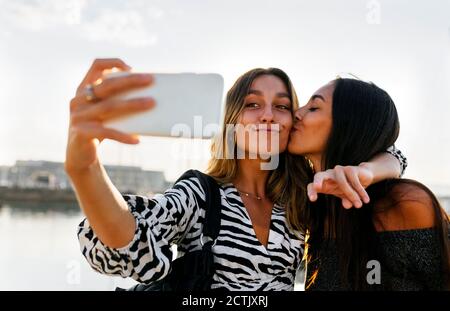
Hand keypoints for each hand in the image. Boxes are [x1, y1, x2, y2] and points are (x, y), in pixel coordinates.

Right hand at [65, 58, 154, 172]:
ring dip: (132, 104)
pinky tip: (137, 140)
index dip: (112, 63)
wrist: (79, 156)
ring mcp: (78, 116)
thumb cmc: (98, 130)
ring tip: (151, 103)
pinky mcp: (81, 132)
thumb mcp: (104, 113)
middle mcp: (78, 100)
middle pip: (107, 85)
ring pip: (109, 106)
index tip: (131, 67)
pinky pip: (106, 132)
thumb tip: (149, 97)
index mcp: (84, 89)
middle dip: (130, 80)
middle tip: (150, 79)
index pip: (96, 66)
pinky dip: (123, 136)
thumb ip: (115, 101)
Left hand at [307, 165, 373, 208]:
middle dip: (317, 181)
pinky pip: (354, 181)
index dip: (311, 191)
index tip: (313, 199)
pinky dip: (360, 191)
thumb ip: (346, 200)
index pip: (312, 186)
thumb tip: (347, 205)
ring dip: (351, 195)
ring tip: (359, 205)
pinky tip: (366, 199)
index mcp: (323, 183)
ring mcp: (338, 170)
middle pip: (318, 175)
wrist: (364, 176)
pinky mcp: (349, 168)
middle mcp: (329, 174)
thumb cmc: (350, 188)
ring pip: (342, 182)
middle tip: (317, 187)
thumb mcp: (346, 196)